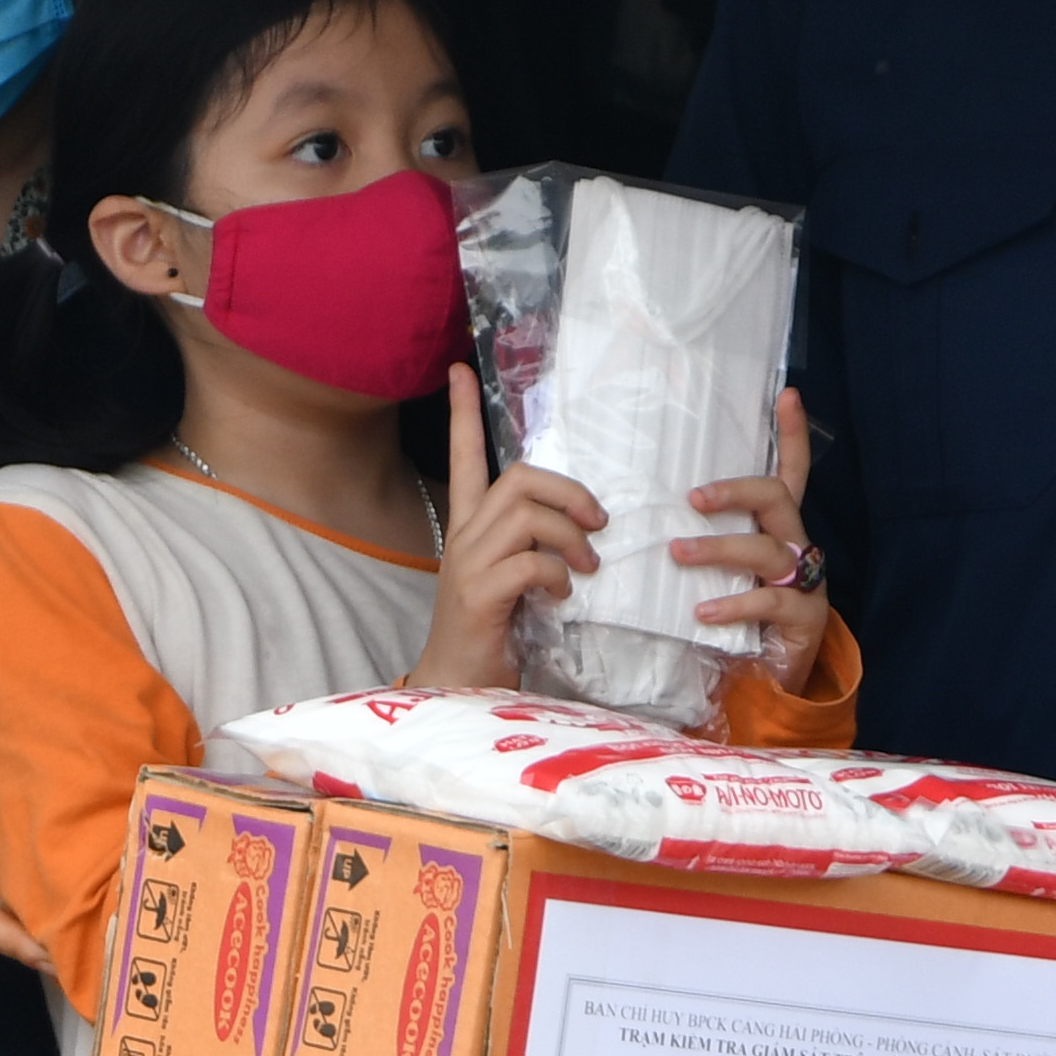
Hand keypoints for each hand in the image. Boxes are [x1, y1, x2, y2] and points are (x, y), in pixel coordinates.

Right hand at [419, 363, 596, 689]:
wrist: (458, 684)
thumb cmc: (493, 632)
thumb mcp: (514, 578)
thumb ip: (534, 544)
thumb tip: (581, 526)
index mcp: (470, 529)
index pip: (465, 458)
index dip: (462, 413)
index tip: (460, 371)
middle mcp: (465, 537)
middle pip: (517, 478)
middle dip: (568, 492)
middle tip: (597, 523)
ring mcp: (469, 565)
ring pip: (528, 514)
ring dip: (571, 537)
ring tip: (587, 568)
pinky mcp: (479, 594)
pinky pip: (533, 561)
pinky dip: (559, 575)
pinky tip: (563, 597)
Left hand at [676, 388, 835, 692]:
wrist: (768, 682)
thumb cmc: (737, 620)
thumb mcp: (719, 574)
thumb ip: (699, 543)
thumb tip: (648, 519)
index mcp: (777, 528)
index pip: (790, 472)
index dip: (792, 435)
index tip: (786, 395)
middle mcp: (796, 545)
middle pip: (776, 496)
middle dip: (735, 490)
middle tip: (691, 499)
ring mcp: (805, 580)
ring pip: (766, 546)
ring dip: (718, 547)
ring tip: (678, 555)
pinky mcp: (804, 616)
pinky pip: (771, 599)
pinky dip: (734, 603)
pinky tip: (702, 613)